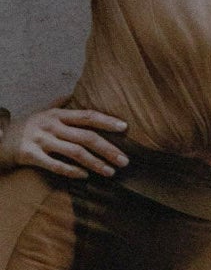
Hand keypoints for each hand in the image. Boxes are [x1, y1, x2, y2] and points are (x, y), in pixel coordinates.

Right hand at [0, 103, 128, 179]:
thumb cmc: (26, 128)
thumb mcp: (42, 113)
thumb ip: (58, 105)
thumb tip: (70, 93)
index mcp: (57, 115)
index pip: (86, 116)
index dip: (106, 121)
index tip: (125, 127)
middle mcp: (50, 125)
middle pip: (86, 137)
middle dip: (108, 149)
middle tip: (125, 161)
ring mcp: (41, 140)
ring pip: (75, 152)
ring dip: (95, 163)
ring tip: (110, 172)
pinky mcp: (31, 155)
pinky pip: (55, 165)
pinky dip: (72, 171)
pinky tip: (85, 176)